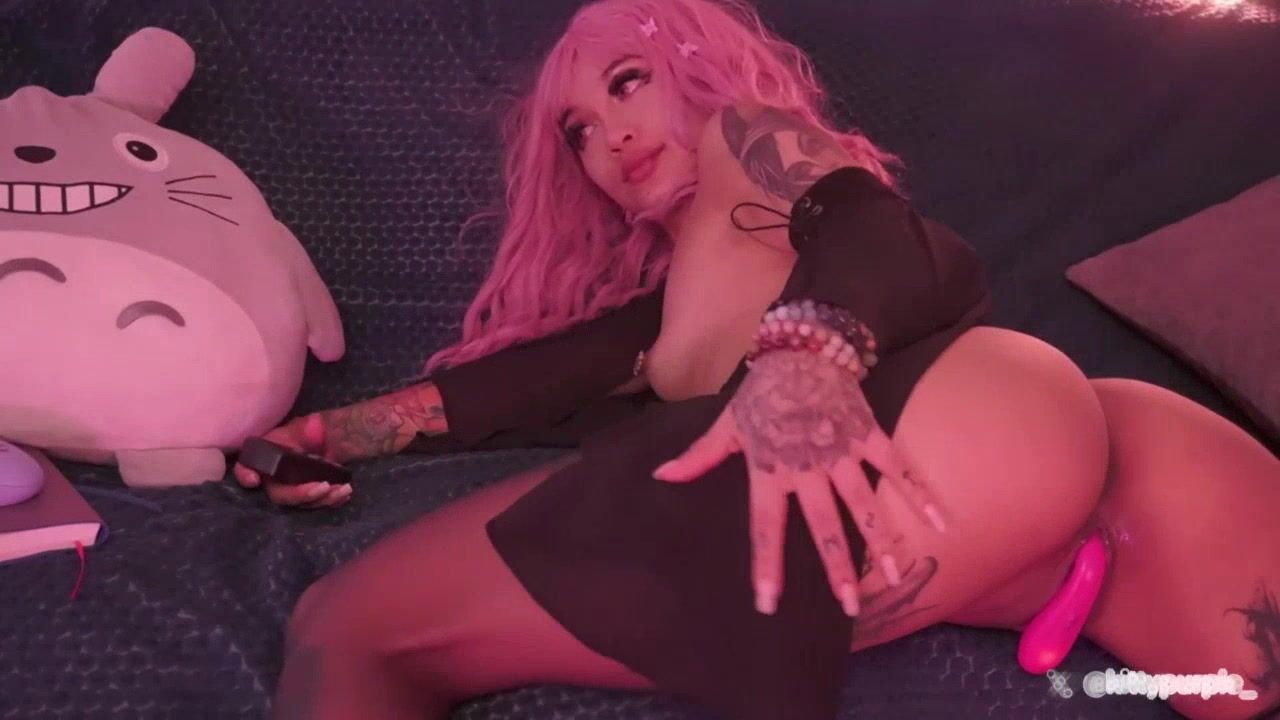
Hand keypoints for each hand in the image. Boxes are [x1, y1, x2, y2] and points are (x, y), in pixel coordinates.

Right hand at [232, 413, 353, 508]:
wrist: (329, 437)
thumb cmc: (304, 433)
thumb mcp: (287, 432)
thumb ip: (274, 442)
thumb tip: (262, 462)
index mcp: (264, 465)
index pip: (245, 472)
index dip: (246, 476)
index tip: (255, 479)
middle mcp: (275, 481)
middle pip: (283, 496)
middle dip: (304, 494)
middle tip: (324, 486)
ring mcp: (295, 490)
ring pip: (304, 503)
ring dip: (325, 499)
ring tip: (343, 489)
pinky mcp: (312, 495)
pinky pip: (320, 504)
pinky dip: (334, 501)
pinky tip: (345, 494)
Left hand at [652, 350, 944, 616]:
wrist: (800, 347)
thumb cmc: (762, 391)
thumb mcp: (726, 424)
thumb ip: (698, 457)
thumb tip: (661, 476)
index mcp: (769, 469)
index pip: (765, 526)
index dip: (766, 565)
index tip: (768, 603)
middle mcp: (806, 467)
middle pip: (822, 525)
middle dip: (836, 567)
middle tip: (848, 606)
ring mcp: (840, 451)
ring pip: (862, 504)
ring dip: (880, 540)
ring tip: (894, 575)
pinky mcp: (867, 434)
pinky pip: (896, 467)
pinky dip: (918, 492)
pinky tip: (939, 521)